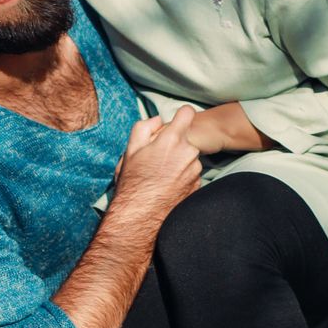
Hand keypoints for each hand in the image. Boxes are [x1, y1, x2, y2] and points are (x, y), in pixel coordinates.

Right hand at [113, 106, 200, 223]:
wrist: (140, 215)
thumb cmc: (133, 182)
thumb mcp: (130, 150)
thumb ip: (144, 127)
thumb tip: (157, 120)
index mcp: (172, 140)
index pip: (187, 113)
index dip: (180, 115)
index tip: (174, 123)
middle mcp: (188, 152)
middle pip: (186, 138)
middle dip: (175, 143)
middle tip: (157, 156)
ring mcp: (195, 170)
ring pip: (189, 156)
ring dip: (179, 160)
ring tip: (161, 173)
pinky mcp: (197, 185)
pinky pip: (192, 172)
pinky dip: (182, 175)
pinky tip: (168, 184)